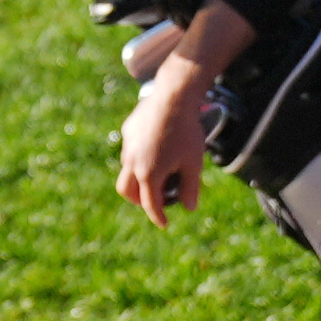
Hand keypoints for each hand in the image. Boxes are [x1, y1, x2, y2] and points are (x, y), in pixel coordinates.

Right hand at [115, 59, 216, 224]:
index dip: (158, 216)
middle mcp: (132, 162)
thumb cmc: (187, 131)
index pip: (150, 204)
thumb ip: (190, 188)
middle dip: (139, 201)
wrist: (174, 96)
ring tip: (157, 173)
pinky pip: (130, 150)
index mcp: (149, 173)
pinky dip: (139, 158)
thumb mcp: (194, 163)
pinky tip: (156, 148)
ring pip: (126, 170)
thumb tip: (190, 207)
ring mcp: (128, 145)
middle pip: (127, 192)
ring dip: (138, 178)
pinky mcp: (128, 131)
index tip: (164, 224)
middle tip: (155, 200)